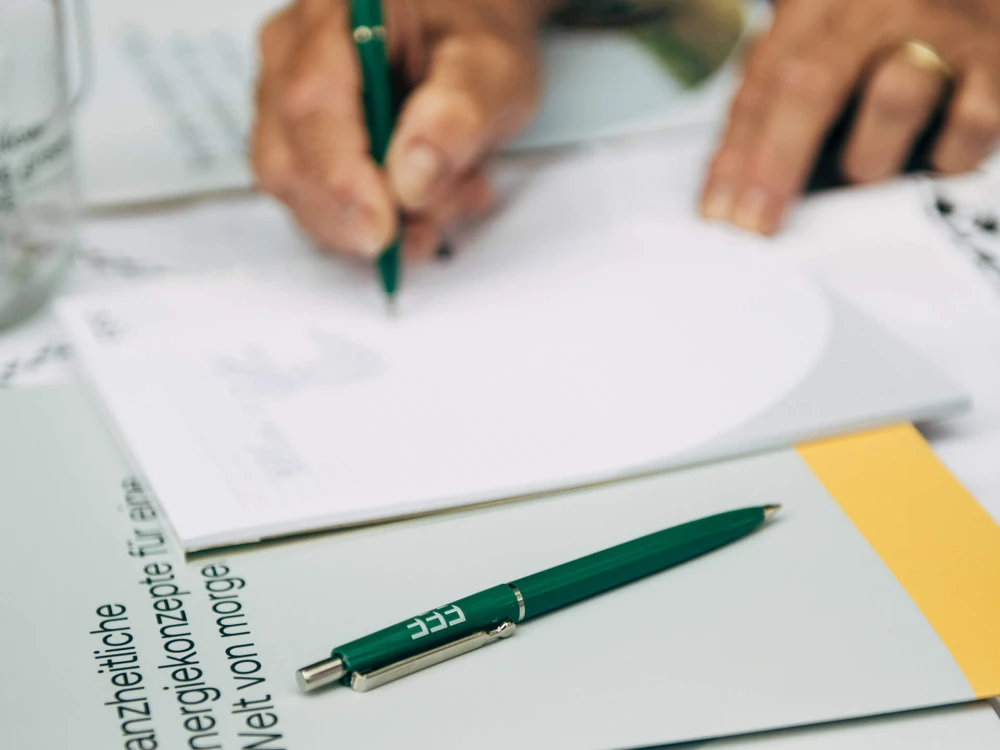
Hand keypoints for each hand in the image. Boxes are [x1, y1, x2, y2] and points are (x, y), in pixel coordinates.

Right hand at [252, 0, 552, 259]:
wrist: (462, 48)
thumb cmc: (471, 44)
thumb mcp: (492, 69)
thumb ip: (457, 116)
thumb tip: (412, 179)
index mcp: (334, 12)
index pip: (312, 106)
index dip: (341, 180)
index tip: (382, 229)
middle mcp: (290, 53)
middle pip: (288, 160)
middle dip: (359, 216)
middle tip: (431, 224)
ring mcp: (281, 101)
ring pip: (296, 193)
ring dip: (369, 224)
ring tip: (444, 201)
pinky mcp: (294, 145)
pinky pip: (313, 207)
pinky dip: (367, 225)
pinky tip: (421, 209)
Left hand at [700, 0, 999, 234]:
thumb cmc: (879, 30)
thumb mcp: (813, 45)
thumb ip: (772, 104)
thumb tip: (732, 190)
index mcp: (818, 3)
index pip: (763, 83)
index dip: (736, 155)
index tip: (720, 213)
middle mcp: (877, 8)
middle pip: (812, 85)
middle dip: (777, 166)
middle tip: (759, 224)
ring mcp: (941, 30)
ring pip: (893, 98)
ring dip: (865, 159)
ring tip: (858, 177)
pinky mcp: (997, 64)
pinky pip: (969, 125)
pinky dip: (941, 160)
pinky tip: (926, 167)